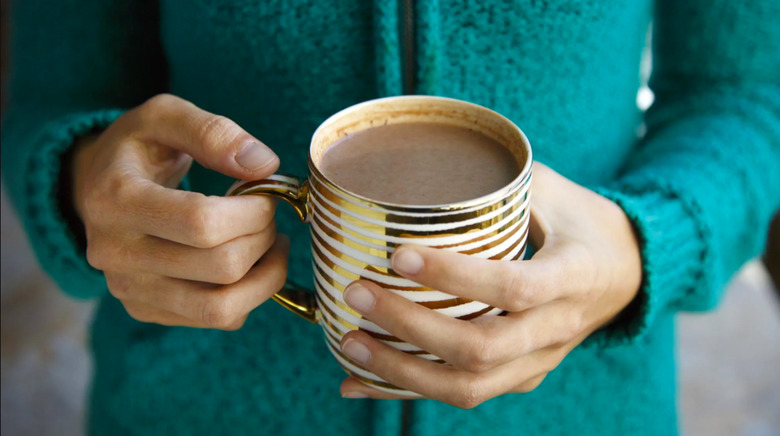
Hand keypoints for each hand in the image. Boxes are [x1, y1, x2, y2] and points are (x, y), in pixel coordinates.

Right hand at [73, 94, 288, 329]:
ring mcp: (128, 289)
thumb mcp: (165, 116)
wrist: (99, 188)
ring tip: (274, 246)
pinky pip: (216, 318)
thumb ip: (212, 131)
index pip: (202, 223)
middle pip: (220, 266)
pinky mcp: (145, 311)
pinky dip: (250, 294)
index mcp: (116, 198)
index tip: (266, 193)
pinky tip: (251, 264)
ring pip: (222, 308)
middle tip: (269, 216)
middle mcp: (114, 253)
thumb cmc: (139, 148)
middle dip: (264, 238)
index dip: (253, 211)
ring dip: (267, 277)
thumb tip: (264, 165)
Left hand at [337, 163, 641, 406]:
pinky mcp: (521, 376)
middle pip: (481, 348)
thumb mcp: (551, 190)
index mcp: (574, 276)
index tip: (399, 254)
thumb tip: (420, 167)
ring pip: (468, 386)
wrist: (627, 272)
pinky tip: (358, 382)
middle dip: (411, 326)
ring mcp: (539, 361)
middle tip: (358, 293)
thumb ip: (497, 184)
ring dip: (401, 370)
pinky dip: (405, 391)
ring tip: (349, 341)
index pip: (513, 286)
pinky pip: (462, 393)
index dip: (455, 275)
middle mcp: (558, 329)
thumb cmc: (580, 222)